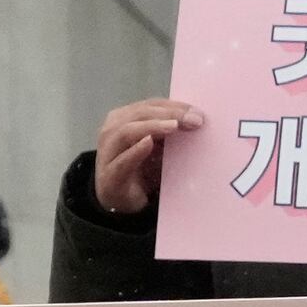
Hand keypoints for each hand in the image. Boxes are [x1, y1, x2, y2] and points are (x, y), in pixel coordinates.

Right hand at [88, 95, 204, 215]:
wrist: (119, 201)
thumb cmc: (141, 170)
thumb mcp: (159, 148)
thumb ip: (170, 133)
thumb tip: (197, 121)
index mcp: (124, 118)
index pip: (150, 106)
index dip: (174, 106)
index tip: (197, 111)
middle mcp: (113, 129)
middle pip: (140, 114)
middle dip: (169, 114)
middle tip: (193, 119)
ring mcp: (109, 151)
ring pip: (127, 131)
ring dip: (153, 126)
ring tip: (174, 126)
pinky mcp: (110, 174)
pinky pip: (123, 160)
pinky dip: (136, 150)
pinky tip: (149, 143)